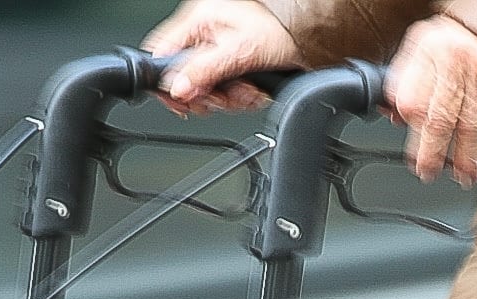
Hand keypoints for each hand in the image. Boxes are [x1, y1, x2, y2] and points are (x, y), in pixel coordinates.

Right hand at [145, 0, 298, 113]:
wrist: (312, 37)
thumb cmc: (281, 30)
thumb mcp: (239, 52)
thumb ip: (205, 71)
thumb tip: (178, 88)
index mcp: (200, 19)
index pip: (164, 53)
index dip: (169, 82)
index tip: (181, 102)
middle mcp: (206, 32)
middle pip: (186, 76)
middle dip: (206, 93)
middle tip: (220, 99)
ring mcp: (219, 50)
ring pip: (207, 87)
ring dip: (227, 97)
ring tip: (246, 91)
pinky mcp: (233, 64)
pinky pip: (225, 89)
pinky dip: (239, 96)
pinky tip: (253, 90)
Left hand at [386, 17, 476, 183]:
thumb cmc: (444, 39)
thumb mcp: (413, 53)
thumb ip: (402, 84)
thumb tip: (395, 119)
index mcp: (425, 53)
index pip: (412, 100)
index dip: (412, 132)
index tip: (412, 158)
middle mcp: (451, 61)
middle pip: (440, 114)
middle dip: (435, 150)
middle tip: (430, 173)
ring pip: (472, 115)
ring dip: (469, 149)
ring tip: (466, 174)